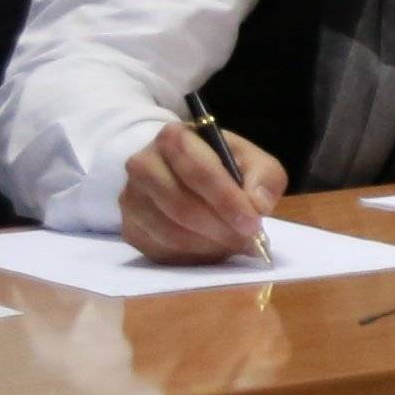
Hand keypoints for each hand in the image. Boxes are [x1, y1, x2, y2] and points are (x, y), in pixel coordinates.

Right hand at [117, 119, 283, 262]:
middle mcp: (143, 165)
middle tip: (248, 241)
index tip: (252, 223)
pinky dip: (192, 256)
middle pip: (181, 205)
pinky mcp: (129, 227)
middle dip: (220, 229)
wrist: (185, 174)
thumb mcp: (252, 161)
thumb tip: (258, 205)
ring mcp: (131, 198)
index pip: (198, 171)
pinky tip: (212, 249)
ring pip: (169, 232)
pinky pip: (160, 250)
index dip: (227, 200)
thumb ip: (264, 177)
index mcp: (174, 138)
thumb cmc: (223, 165)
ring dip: (208, 245)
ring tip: (235, 245)